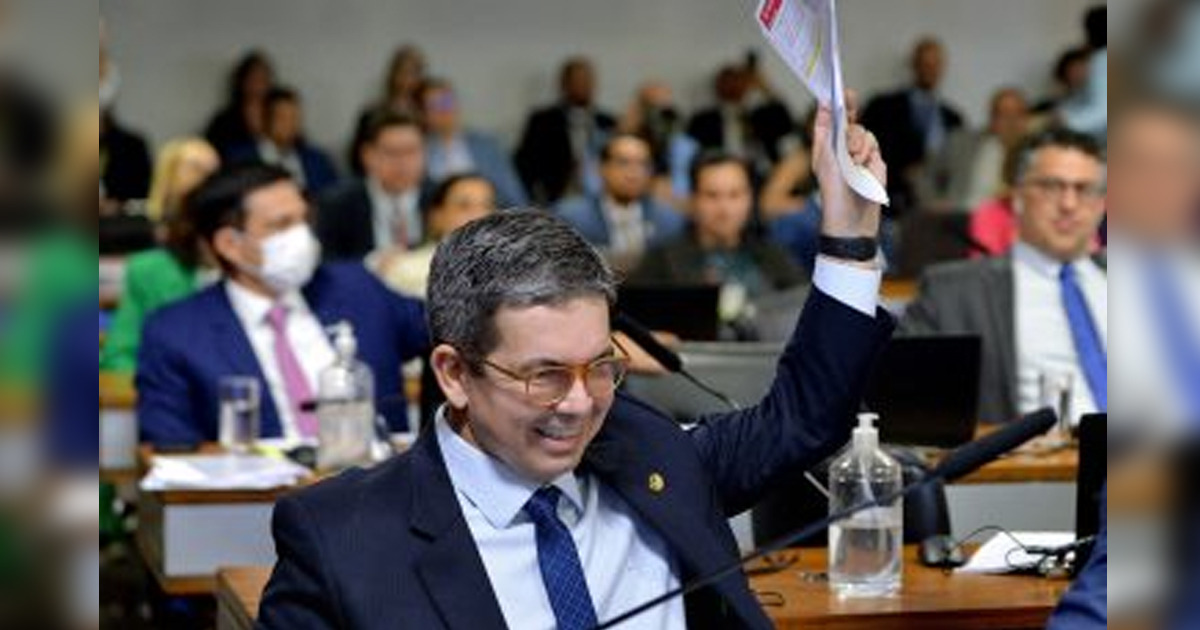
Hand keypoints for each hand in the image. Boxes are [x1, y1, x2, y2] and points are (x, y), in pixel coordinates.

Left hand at [811, 92, 885, 238]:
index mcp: (827, 145)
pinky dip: (869, 156)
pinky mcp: (875, 162)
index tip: (838, 89)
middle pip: (851, 121)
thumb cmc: (833, 192)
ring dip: (859, 146)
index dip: (835, 104)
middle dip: (850, 118)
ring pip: (864, 133)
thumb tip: (825, 105)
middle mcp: (843, 147)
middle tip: (848, 113)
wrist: (852, 216)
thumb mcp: (825, 159)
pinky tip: (864, 169)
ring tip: (854, 164)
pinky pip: (875, 147)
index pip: (831, 119)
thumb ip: (827, 131)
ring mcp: (860, 154)